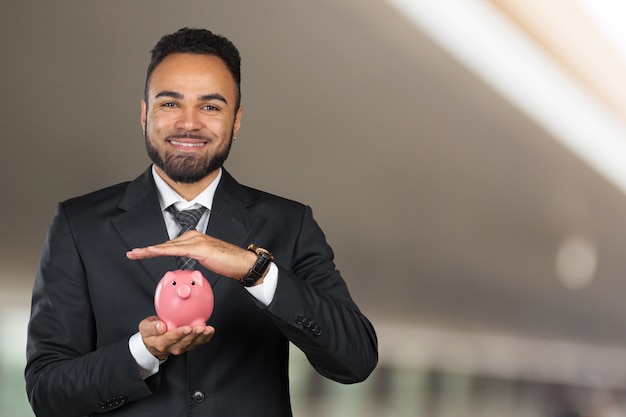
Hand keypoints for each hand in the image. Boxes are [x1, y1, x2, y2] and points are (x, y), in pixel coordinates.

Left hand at [126, 230, 256, 279]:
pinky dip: (163, 250)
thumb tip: (185, 268)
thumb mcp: (206, 261)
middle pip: (165, 244)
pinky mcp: (200, 248)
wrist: (242, 263)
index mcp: (194, 239)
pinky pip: (177, 250)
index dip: (154, 250)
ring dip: (150, 250)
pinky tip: (152, 252)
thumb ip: (194, 260)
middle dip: (147, 250)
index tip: (140, 254)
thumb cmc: (228, 263)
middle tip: (132, 254)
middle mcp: (193, 237)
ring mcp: (196, 241)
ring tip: (136, 254)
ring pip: (168, 246)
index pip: (169, 245)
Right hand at [139, 316, 214, 359]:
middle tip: (201, 327)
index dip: (180, 333)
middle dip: (194, 335)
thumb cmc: (150, 332)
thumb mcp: (145, 327)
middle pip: (184, 342)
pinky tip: (210, 331)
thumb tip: (161, 326)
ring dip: (202, 337)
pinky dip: (205, 338)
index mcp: (161, 343)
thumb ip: (151, 327)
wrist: (154, 342)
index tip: (187, 327)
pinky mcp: (188, 346)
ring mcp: (181, 348)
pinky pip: (198, 343)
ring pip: (193, 343)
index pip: (171, 338)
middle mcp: (172, 347)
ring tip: (208, 329)